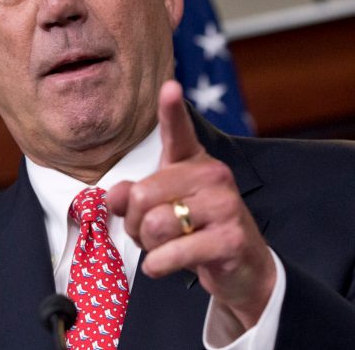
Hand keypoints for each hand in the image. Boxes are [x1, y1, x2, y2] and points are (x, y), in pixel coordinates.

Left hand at [108, 80, 275, 328]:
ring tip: (165, 247)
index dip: (171, 109)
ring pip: (154, 225)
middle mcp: (212, 176)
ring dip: (148, 246)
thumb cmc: (195, 231)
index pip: (178, 131)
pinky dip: (158, 265)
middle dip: (134, 223)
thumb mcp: (159, 209)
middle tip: (149, 234)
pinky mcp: (230, 239)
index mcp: (193, 162)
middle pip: (143, 195)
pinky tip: (166, 264)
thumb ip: (131, 197)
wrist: (242, 268)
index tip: (169, 86)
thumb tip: (112, 196)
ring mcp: (224, 206)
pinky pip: (172, 253)